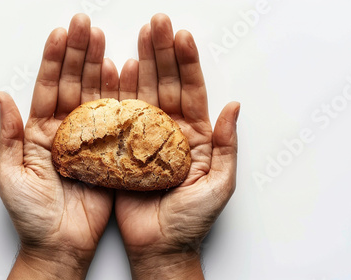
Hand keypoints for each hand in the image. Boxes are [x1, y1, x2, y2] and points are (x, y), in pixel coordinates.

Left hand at [0, 14, 118, 278]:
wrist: (60, 245)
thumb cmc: (32, 215)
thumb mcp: (10, 175)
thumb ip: (8, 135)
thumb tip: (1, 96)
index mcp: (40, 132)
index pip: (48, 88)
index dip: (55, 60)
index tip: (61, 33)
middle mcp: (66, 130)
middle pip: (73, 84)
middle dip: (78, 53)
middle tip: (85, 25)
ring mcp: (90, 139)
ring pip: (95, 95)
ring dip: (98, 66)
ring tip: (103, 39)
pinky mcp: (110, 152)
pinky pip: (116, 119)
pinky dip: (120, 95)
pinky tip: (122, 72)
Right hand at [115, 14, 239, 278]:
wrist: (160, 247)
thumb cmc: (191, 221)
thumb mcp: (219, 184)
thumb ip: (226, 144)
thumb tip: (234, 106)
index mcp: (195, 136)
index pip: (191, 91)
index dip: (187, 63)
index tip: (181, 36)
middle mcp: (168, 131)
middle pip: (165, 84)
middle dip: (162, 53)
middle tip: (157, 23)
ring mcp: (143, 137)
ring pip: (142, 93)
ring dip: (139, 64)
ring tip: (137, 36)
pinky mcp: (121, 149)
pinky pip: (119, 116)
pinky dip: (117, 92)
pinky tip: (116, 70)